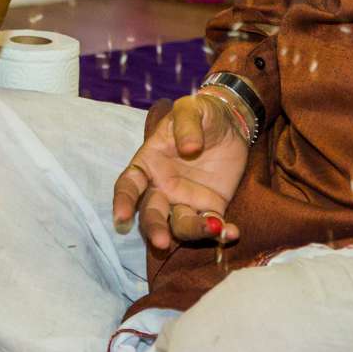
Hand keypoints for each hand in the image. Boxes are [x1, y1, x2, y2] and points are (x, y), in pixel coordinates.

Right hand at [111, 93, 249, 251]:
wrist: (230, 122)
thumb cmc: (201, 113)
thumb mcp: (191, 109)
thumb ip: (187, 125)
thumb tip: (188, 148)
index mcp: (148, 163)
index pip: (128, 186)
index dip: (123, 202)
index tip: (121, 218)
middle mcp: (162, 187)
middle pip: (151, 213)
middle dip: (154, 229)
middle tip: (162, 242)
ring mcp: (186, 200)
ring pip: (180, 225)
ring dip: (192, 231)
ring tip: (213, 227)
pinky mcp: (211, 207)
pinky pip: (212, 225)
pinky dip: (220, 233)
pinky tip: (231, 232)